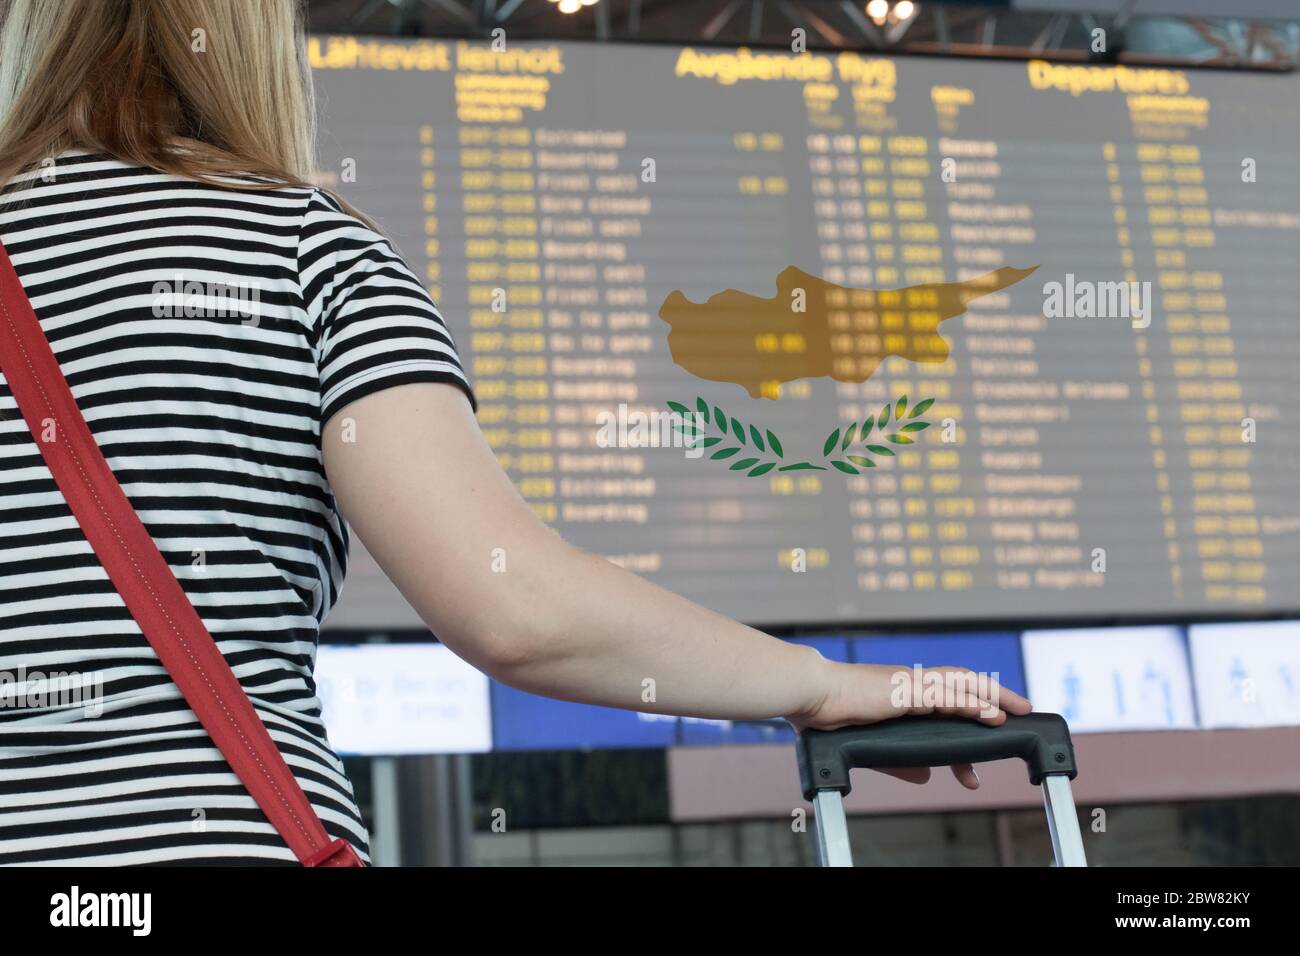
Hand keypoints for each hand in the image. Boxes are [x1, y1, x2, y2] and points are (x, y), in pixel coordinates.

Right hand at [786, 661, 1033, 790]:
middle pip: (964, 686)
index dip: (971, 724)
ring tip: (1017, 710)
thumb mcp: (873, 744)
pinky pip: (946, 695)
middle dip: (996, 697)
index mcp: (904, 695)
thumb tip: (928, 777)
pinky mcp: (906, 690)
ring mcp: (910, 684)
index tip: (987, 744)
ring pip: (962, 685)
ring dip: (992, 696)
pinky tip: (990, 712)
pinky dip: (971, 703)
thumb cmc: (829, 715)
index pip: (947, 705)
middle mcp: (912, 685)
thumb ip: (901, 762)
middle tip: (1023, 712)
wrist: (810, 694)